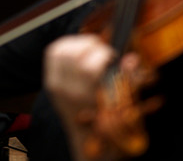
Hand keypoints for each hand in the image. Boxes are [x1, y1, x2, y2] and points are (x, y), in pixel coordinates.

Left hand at [44, 36, 148, 160]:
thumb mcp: (123, 106)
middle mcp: (67, 90)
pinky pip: (53, 53)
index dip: (104, 54)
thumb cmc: (107, 124)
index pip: (89, 66)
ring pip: (61, 50)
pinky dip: (65, 45)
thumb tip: (132, 59)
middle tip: (102, 51)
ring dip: (78, 42)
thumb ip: (129, 81)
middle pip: (72, 53)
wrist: (86, 141)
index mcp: (85, 97)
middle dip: (91, 44)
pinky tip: (79, 49)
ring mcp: (56, 85)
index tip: (113, 57)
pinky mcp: (50, 80)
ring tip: (92, 49)